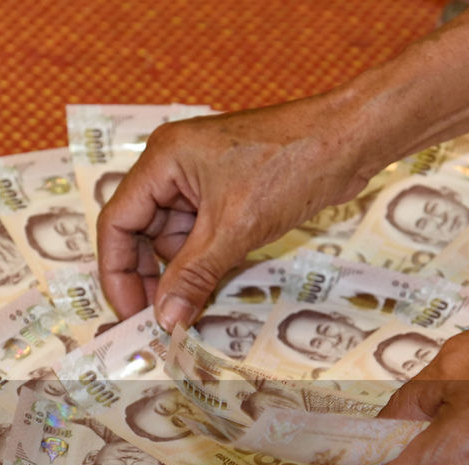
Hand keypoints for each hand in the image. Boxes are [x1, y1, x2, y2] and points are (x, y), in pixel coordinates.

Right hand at [96, 94, 376, 330]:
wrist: (351, 138)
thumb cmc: (292, 165)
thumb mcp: (234, 229)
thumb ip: (192, 276)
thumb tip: (164, 320)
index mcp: (162, 160)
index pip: (117, 223)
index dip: (117, 272)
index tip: (131, 312)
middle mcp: (172, 166)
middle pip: (140, 232)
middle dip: (151, 276)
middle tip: (163, 318)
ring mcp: (199, 178)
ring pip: (172, 238)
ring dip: (183, 271)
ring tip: (195, 303)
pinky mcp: (225, 191)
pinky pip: (200, 234)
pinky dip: (205, 260)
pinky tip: (216, 283)